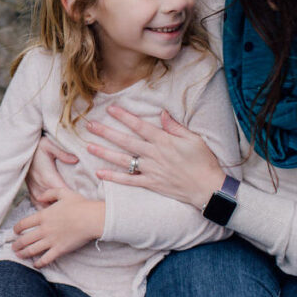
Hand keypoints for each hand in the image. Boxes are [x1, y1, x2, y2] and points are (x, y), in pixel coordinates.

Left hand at [11, 187, 104, 266]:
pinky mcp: (60, 250)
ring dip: (24, 253)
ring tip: (19, 255)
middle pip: (25, 239)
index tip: (15, 231)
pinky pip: (46, 259)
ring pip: (32, 250)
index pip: (24, 223)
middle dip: (17, 244)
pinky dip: (39, 263)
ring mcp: (51, 240)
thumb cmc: (80, 205)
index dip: (17, 228)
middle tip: (13, 247)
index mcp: (43, 216)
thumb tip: (39, 197)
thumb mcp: (63, 192)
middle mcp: (44, 229)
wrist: (92, 218)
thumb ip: (49, 193)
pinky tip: (36, 264)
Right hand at [25, 136, 77, 207]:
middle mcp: (40, 185)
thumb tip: (75, 160)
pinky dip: (44, 208)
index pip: (62, 192)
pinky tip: (51, 210)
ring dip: (54, 209)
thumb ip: (62, 153)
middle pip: (54, 202)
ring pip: (45, 205)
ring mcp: (34, 188)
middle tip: (76, 209)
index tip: (81, 200)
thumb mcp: (48, 144)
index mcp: (47, 176)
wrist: (20, 148)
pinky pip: (36, 203)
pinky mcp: (30, 189)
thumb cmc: (36, 146)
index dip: (71, 197)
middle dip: (65, 206)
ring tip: (64, 213)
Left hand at [87, 107, 225, 208]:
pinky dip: (113, 177)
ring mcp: (150, 170)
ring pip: (123, 160)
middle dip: (106, 132)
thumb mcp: (193, 139)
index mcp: (164, 141)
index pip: (139, 125)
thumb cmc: (203, 161)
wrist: (208, 187)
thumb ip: (175, 127)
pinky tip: (99, 173)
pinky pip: (128, 180)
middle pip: (125, 141)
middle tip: (90, 125)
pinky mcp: (150, 184)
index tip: (110, 109)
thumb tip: (162, 113)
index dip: (124, 117)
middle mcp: (154, 154)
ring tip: (88, 147)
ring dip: (104, 153)